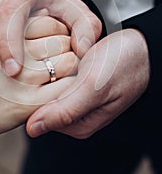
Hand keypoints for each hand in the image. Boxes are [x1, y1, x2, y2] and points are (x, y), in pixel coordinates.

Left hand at [26, 29, 149, 138]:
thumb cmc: (122, 64)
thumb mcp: (94, 88)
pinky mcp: (77, 83)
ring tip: (50, 54)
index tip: (31, 75)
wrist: (142, 43)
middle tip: (42, 60)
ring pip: (48, 88)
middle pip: (42, 103)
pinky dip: (53, 65)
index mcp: (79, 125)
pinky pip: (56, 77)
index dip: (31, 97)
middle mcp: (76, 115)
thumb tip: (31, 130)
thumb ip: (65, 111)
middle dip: (38, 82)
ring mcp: (76, 98)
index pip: (40, 118)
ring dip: (45, 72)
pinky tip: (55, 54)